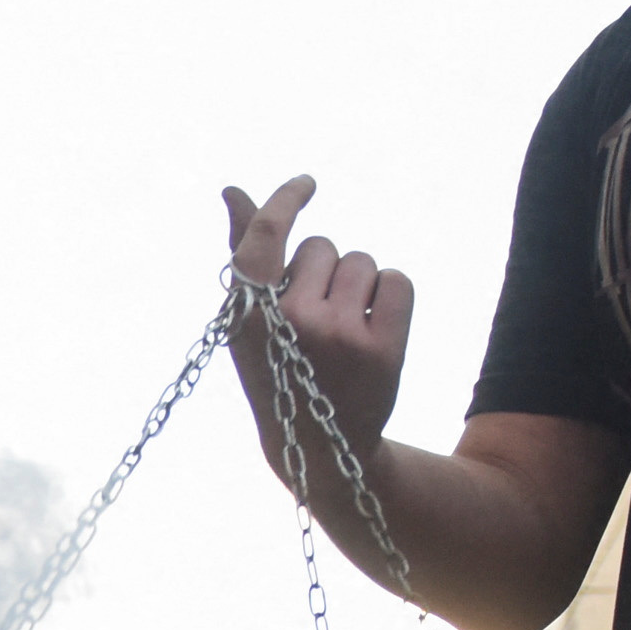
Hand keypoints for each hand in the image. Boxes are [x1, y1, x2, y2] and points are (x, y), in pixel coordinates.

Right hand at [219, 176, 414, 501]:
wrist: (320, 445)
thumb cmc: (279, 366)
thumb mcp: (252, 319)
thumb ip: (246, 252)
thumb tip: (233, 191)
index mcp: (248, 316)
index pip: (265, 236)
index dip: (285, 201)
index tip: (307, 184)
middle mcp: (290, 323)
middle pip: (322, 247)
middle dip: (323, 272)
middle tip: (316, 321)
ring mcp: (338, 336)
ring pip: (361, 261)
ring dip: (357, 286)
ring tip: (344, 330)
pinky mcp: (382, 349)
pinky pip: (397, 280)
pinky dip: (390, 298)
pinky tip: (373, 330)